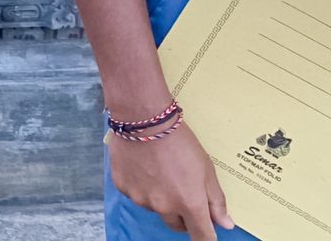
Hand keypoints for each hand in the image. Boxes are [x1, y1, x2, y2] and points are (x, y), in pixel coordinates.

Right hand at [108, 127, 232, 238]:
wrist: (143, 119)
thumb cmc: (179, 141)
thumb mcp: (206, 168)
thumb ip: (216, 200)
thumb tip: (225, 224)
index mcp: (189, 203)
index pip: (202, 236)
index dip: (207, 237)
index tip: (207, 232)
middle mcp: (164, 206)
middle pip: (177, 224)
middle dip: (183, 214)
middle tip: (181, 189)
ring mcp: (141, 198)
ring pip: (155, 208)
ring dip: (160, 198)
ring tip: (159, 171)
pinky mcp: (123, 187)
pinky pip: (135, 194)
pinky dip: (141, 186)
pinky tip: (142, 166)